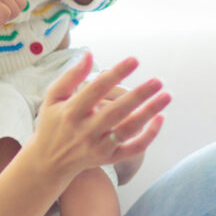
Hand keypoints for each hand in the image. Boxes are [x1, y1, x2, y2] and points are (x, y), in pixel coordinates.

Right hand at [29, 54, 168, 178]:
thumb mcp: (53, 98)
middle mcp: (85, 131)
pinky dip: (148, 136)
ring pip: (128, 130)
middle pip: (116, 111)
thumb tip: (90, 53)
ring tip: (167, 95)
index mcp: (71, 112)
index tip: (135, 60)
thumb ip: (71, 76)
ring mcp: (98, 147)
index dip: (116, 74)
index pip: (97, 89)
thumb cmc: (53, 122)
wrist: (48, 162)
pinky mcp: (108, 159)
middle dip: (139, 96)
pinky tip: (161, 118)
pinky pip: (133, 149)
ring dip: (149, 113)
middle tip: (158, 81)